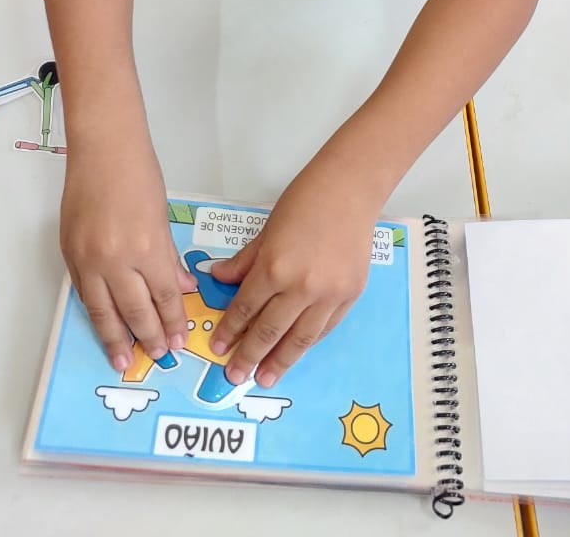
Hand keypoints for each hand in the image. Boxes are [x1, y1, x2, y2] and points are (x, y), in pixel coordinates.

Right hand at [60, 141, 196, 371]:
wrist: (102, 149)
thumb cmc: (139, 174)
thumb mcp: (162, 217)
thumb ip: (168, 257)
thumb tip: (181, 288)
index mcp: (147, 248)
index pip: (164, 296)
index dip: (173, 320)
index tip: (179, 339)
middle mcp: (116, 260)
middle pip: (135, 311)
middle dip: (149, 337)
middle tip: (159, 355)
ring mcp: (88, 259)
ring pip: (103, 311)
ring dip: (115, 339)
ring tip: (124, 361)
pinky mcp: (69, 254)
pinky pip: (83, 294)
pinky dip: (94, 313)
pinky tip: (102, 326)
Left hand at [208, 170, 376, 386]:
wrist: (350, 190)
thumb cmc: (305, 200)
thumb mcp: (266, 230)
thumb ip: (244, 261)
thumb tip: (219, 279)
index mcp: (274, 268)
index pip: (246, 309)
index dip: (230, 331)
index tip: (219, 348)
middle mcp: (301, 288)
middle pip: (269, 331)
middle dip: (249, 356)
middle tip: (235, 375)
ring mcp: (329, 295)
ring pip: (299, 339)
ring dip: (279, 361)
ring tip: (264, 378)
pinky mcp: (350, 296)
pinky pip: (323, 328)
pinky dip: (307, 343)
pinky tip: (295, 352)